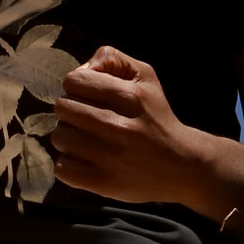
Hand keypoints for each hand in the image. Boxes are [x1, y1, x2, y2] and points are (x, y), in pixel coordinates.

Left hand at [52, 46, 219, 212]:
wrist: (183, 165)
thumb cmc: (157, 117)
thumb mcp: (146, 77)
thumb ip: (113, 60)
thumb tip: (82, 69)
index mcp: (132, 97)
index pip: (75, 81)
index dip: (76, 86)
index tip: (87, 96)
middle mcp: (121, 127)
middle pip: (63, 108)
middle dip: (70, 110)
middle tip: (84, 119)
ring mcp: (112, 158)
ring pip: (60, 137)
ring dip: (68, 137)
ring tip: (85, 140)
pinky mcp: (104, 183)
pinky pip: (62, 168)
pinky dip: (69, 164)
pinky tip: (85, 160)